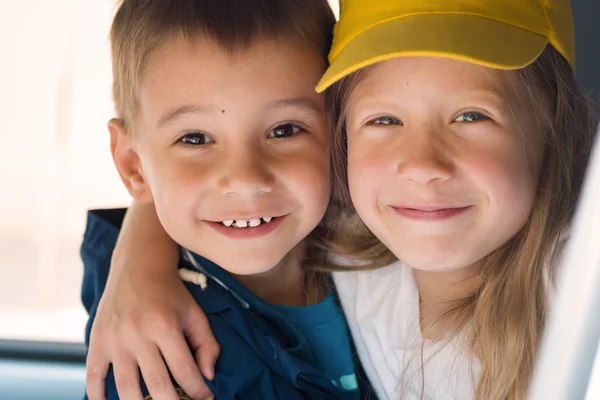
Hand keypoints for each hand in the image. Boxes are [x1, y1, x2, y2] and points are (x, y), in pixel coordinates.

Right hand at [86, 267, 218, 399]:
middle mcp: (138, 334)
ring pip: (126, 388)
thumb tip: (207, 376)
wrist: (138, 267)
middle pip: (157, 385)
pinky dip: (99, 397)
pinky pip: (93, 377)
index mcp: (165, 326)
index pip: (185, 371)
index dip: (198, 390)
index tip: (206, 398)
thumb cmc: (171, 293)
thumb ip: (207, 344)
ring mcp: (114, 339)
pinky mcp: (97, 341)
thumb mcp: (195, 313)